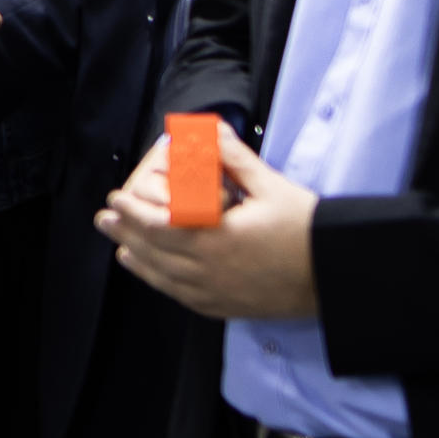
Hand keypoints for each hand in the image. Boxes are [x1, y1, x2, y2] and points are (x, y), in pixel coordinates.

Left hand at [97, 126, 320, 320]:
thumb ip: (235, 159)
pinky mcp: (224, 306)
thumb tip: (210, 131)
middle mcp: (208, 269)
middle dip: (125, 233)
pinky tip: (153, 275)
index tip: (115, 199)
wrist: (333, 274)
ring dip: (138, 260)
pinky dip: (161, 283)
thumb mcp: (270, 186)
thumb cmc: (306, 230)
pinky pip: (182, 297)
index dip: (132, 213)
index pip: (159, 225)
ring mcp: (214, 292)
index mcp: (215, 238)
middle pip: (153, 252)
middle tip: (104, 219)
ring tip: (120, 245)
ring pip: (163, 277)